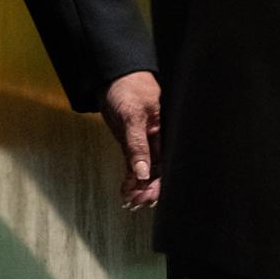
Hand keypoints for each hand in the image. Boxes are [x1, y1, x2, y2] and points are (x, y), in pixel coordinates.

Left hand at [101, 71, 161, 211]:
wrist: (111, 77)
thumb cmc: (128, 87)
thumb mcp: (132, 116)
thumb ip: (137, 145)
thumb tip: (142, 173)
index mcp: (166, 130)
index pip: (169, 163)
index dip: (160, 182)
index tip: (149, 196)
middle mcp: (158, 139)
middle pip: (158, 171)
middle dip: (148, 189)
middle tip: (137, 201)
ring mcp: (145, 142)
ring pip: (145, 171)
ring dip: (138, 187)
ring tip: (129, 200)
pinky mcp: (132, 144)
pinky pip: (134, 166)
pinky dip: (129, 179)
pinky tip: (125, 191)